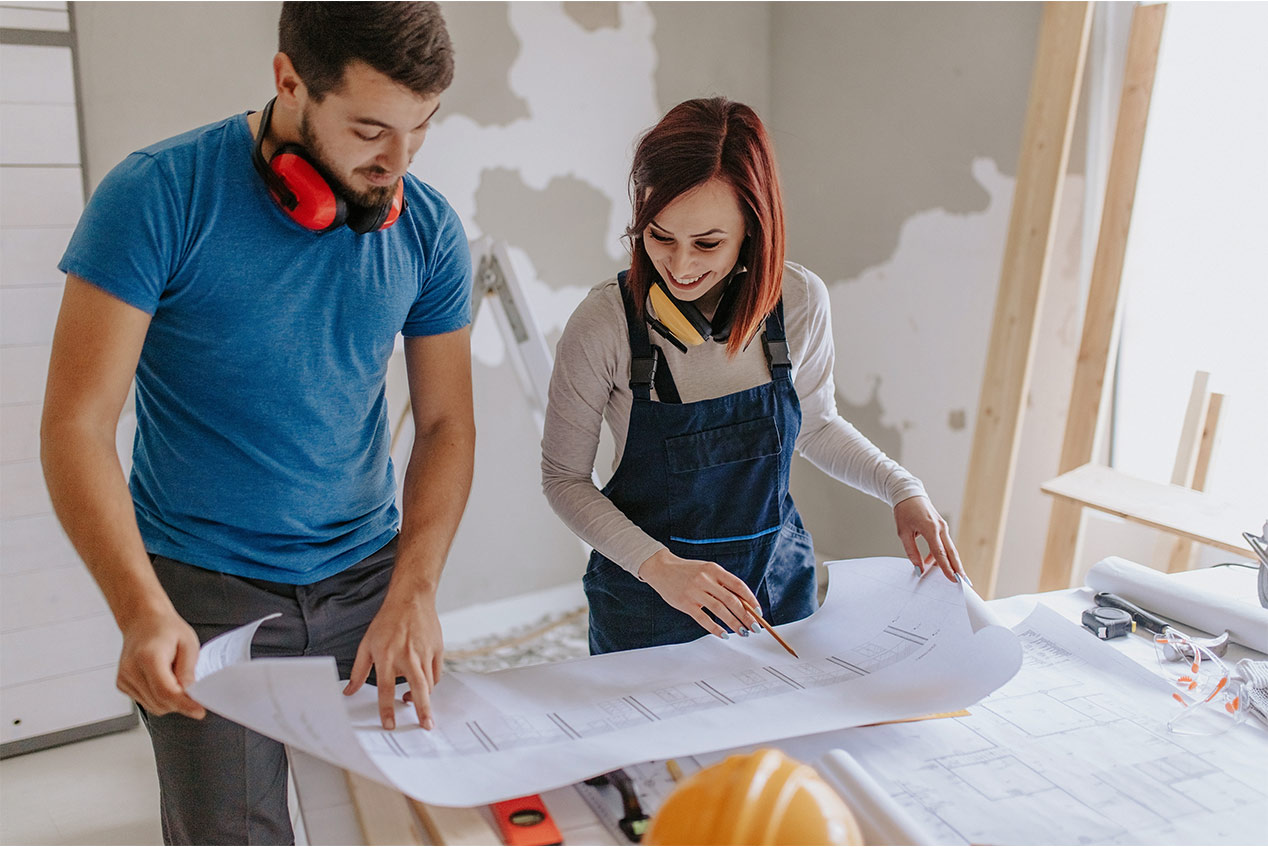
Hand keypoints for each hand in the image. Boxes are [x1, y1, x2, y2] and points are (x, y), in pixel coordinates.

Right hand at [116, 606, 205, 719]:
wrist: (143, 621)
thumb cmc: (166, 629)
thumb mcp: (188, 643)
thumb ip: (188, 670)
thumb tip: (189, 693)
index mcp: (148, 657)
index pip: (166, 692)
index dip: (184, 704)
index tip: (199, 711)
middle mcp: (131, 670)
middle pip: (160, 702)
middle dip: (180, 702)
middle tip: (193, 688)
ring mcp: (124, 679)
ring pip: (153, 706)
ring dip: (170, 701)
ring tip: (175, 676)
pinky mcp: (122, 685)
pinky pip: (146, 702)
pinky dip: (159, 698)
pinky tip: (163, 679)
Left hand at [343, 585, 442, 730]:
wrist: (411, 598)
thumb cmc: (387, 621)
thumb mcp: (366, 644)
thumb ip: (358, 671)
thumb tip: (349, 691)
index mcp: (387, 656)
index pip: (386, 689)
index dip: (387, 710)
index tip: (390, 725)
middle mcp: (408, 656)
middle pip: (419, 689)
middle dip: (423, 710)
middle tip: (426, 727)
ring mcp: (425, 653)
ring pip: (429, 683)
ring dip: (425, 699)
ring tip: (420, 707)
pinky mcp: (438, 649)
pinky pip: (436, 673)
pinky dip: (431, 683)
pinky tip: (424, 686)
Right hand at [637, 549, 761, 637]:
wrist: (661, 568)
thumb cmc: (688, 571)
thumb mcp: (707, 570)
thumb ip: (722, 583)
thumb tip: (743, 603)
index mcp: (714, 569)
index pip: (738, 585)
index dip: (751, 600)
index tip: (758, 611)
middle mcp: (705, 580)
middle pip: (732, 600)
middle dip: (746, 616)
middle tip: (755, 627)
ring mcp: (695, 592)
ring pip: (720, 610)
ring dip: (734, 623)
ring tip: (743, 632)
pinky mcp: (685, 603)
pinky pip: (703, 618)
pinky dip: (715, 628)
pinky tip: (724, 634)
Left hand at [894, 495, 964, 582]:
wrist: (909, 494)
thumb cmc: (904, 511)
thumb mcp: (903, 533)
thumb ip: (912, 552)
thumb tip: (919, 569)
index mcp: (930, 528)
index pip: (940, 552)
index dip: (947, 567)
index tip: (953, 579)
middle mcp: (940, 527)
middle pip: (952, 552)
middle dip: (958, 568)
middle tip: (964, 582)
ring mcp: (943, 527)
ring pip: (950, 549)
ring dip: (953, 563)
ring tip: (956, 577)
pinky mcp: (942, 527)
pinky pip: (945, 544)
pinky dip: (944, 555)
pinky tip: (937, 564)